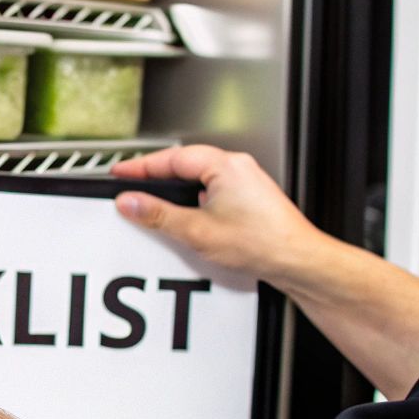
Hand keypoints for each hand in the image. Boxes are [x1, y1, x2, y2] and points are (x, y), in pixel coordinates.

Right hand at [111, 145, 327, 284]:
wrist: (298, 261)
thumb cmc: (263, 243)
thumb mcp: (197, 230)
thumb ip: (159, 214)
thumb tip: (131, 202)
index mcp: (225, 165)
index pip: (172, 157)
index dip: (141, 166)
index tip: (120, 173)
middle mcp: (238, 167)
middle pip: (185, 163)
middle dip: (156, 174)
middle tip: (131, 185)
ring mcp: (246, 181)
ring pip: (200, 176)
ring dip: (176, 186)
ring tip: (154, 200)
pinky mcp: (250, 198)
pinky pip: (213, 188)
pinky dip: (193, 197)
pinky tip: (186, 214)